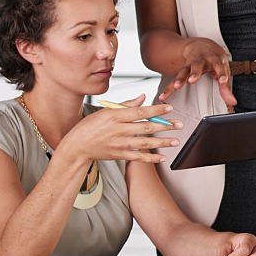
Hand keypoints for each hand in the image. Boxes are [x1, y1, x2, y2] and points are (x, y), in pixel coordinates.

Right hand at [59, 94, 182, 164]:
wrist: (76, 146)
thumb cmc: (90, 126)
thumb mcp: (105, 111)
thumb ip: (125, 105)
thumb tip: (142, 97)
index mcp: (115, 116)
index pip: (139, 111)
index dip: (156, 110)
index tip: (169, 108)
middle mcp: (118, 130)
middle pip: (145, 127)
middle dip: (164, 126)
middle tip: (179, 125)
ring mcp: (119, 144)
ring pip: (144, 143)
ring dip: (161, 142)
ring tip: (175, 141)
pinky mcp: (118, 155)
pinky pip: (138, 157)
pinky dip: (150, 158)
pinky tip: (162, 157)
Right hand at [159, 38, 235, 108]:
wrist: (201, 46)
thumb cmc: (214, 60)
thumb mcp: (222, 70)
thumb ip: (226, 88)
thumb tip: (232, 103)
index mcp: (214, 59)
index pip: (219, 66)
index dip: (221, 73)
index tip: (222, 81)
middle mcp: (201, 60)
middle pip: (198, 65)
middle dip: (195, 72)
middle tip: (192, 80)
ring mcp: (190, 64)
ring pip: (184, 70)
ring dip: (180, 78)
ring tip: (176, 86)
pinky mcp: (182, 70)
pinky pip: (174, 79)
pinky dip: (168, 88)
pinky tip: (164, 96)